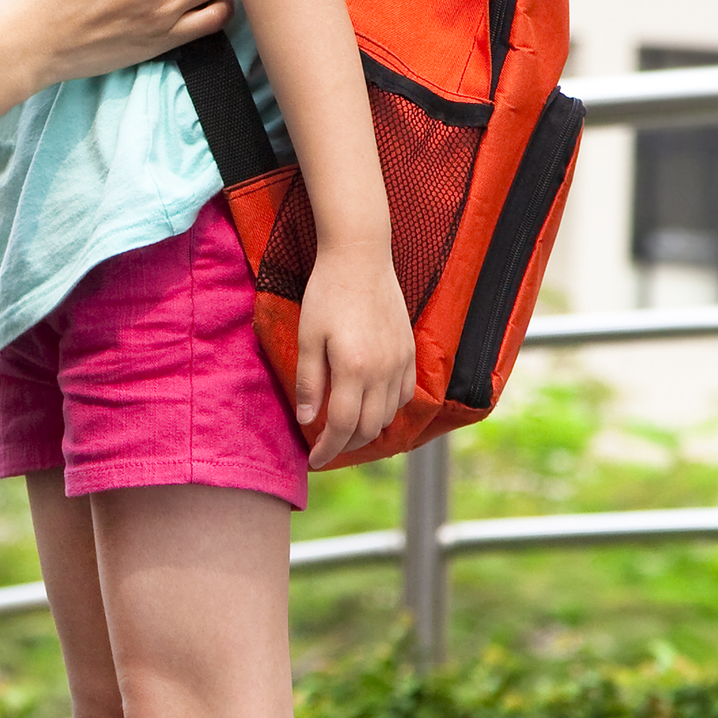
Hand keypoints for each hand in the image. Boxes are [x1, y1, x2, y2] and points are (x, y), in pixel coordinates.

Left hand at [294, 238, 414, 463]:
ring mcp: (401, 361)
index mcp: (355, 369)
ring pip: (389, 415)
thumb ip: (310, 382)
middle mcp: (383, 371)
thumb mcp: (308, 337)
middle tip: (326, 448)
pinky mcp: (410, 351)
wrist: (360, 257)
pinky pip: (405, 394)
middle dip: (346, 445)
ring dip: (368, 429)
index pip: (343, 426)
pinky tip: (371, 406)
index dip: (327, 449)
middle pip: (370, 428)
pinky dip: (388, 409)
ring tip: (345, 430)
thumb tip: (307, 420)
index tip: (314, 460)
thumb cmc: (327, 294)